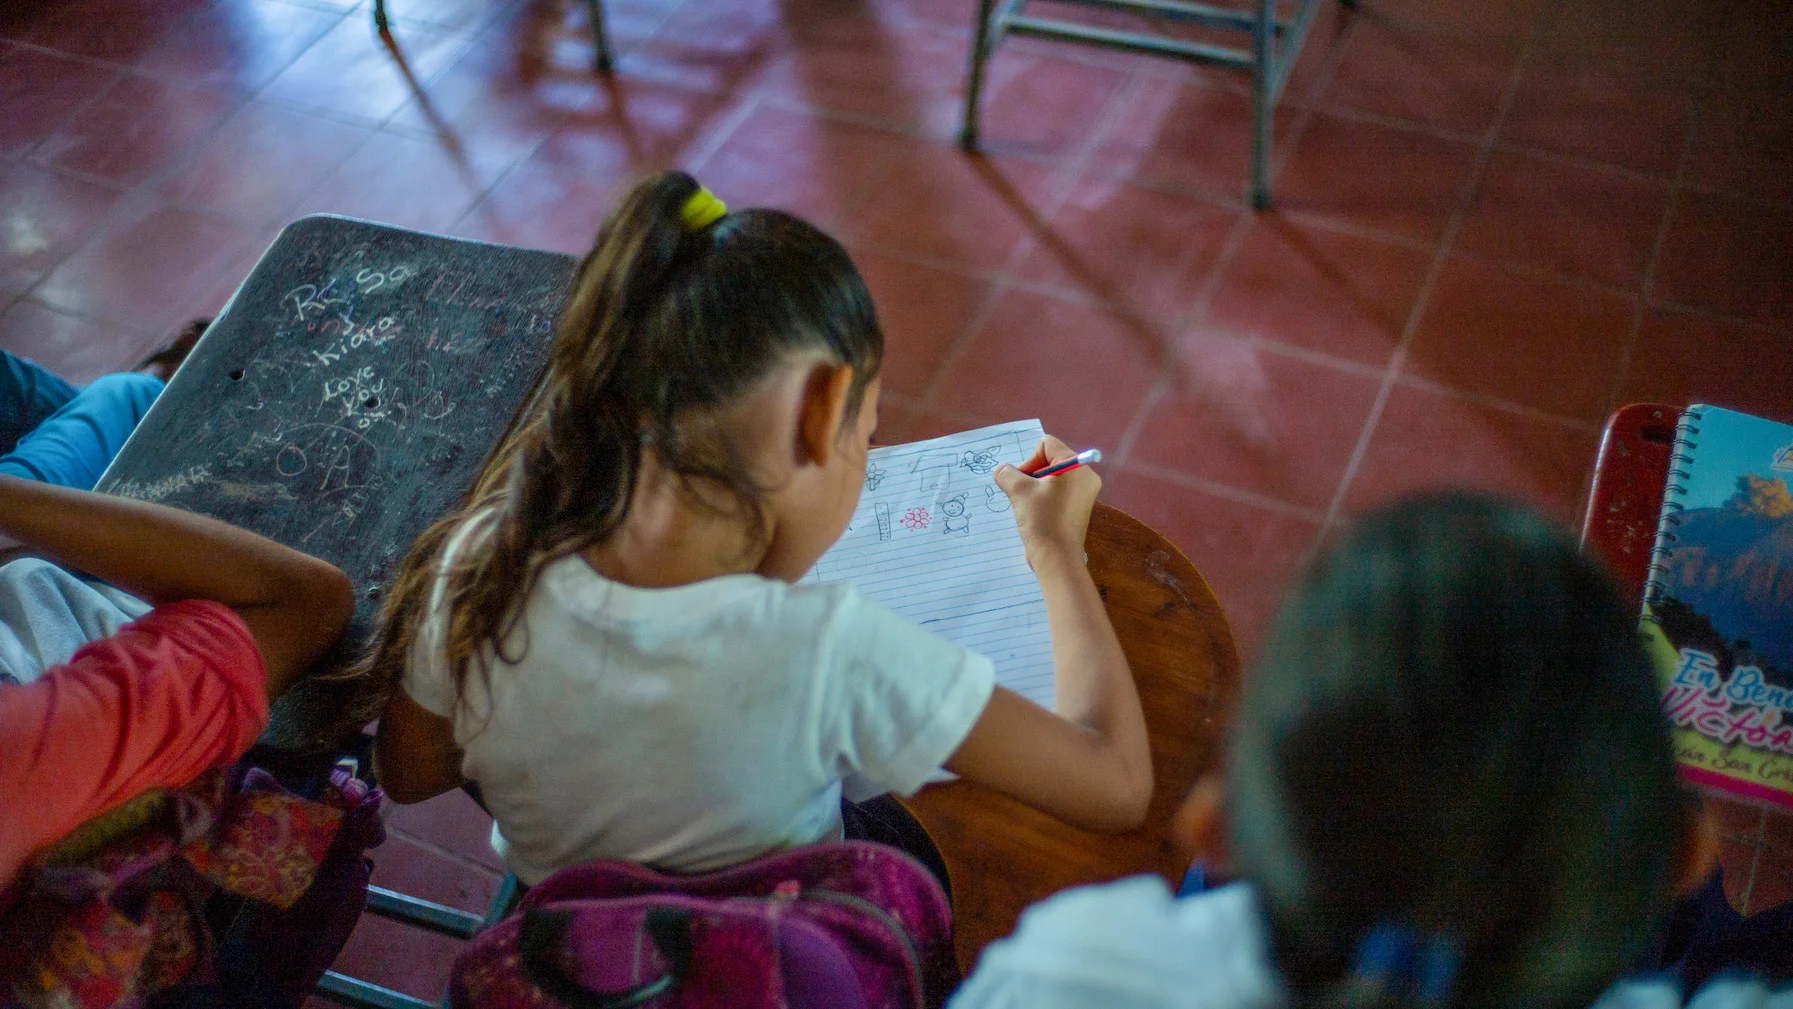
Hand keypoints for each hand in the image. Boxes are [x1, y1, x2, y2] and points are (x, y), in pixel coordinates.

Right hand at [994, 434, 1099, 569]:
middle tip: (1022, 495)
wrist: (1056, 559)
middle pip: (1050, 460)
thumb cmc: (1041, 520)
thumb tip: (1003, 471)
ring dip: (1034, 488)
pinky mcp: (1078, 509)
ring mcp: (1084, 494)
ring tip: (1028, 507)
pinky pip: (1057, 492)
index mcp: (1076, 466)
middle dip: (1031, 475)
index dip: (1029, 460)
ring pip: (1051, 478)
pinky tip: (1036, 515)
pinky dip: (1043, 499)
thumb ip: (1006, 473)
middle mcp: (1085, 476)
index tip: (1022, 482)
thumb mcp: (1019, 491)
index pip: (1047, 445)